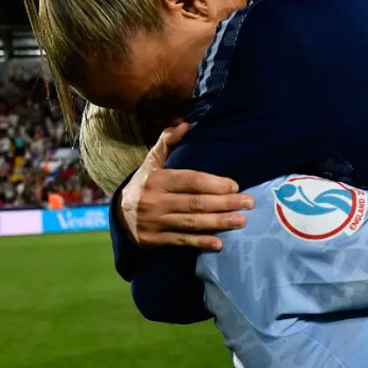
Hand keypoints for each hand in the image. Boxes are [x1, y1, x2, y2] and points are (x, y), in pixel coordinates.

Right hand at [118, 123, 252, 250]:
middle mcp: (155, 201)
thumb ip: (168, 142)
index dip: (214, 184)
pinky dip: (200, 243)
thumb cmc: (144, 184)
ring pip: (192, 223)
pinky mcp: (154, 240)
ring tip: (241, 221)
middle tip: (249, 203)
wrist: (118, 214)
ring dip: (219, 223)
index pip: (190, 180)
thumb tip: (187, 124)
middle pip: (195, 203)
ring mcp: (155, 223)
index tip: (235, 186)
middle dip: (225, 203)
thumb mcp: (151, 161)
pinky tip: (218, 244)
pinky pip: (181, 241)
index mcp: (157, 180)